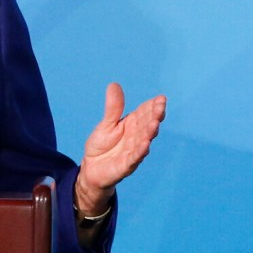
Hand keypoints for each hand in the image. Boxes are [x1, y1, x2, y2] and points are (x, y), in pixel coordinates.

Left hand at [76, 83, 166, 214]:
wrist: (91, 168)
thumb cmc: (102, 145)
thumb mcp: (106, 124)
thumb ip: (113, 107)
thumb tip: (114, 84)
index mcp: (133, 125)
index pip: (145, 113)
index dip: (153, 106)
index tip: (161, 98)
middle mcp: (137, 137)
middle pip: (148, 126)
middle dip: (155, 117)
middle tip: (160, 107)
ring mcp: (133, 151)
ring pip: (144, 141)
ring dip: (150, 133)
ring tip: (154, 124)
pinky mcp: (126, 165)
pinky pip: (134, 158)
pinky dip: (140, 151)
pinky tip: (145, 144)